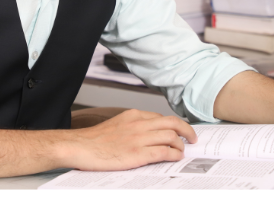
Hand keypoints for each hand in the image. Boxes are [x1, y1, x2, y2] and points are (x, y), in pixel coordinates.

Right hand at [65, 109, 197, 171]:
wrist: (81, 146)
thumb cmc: (96, 139)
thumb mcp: (117, 124)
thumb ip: (133, 125)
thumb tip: (149, 132)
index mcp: (133, 115)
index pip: (161, 117)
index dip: (174, 125)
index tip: (180, 131)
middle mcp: (139, 123)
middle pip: (172, 123)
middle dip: (186, 131)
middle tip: (192, 138)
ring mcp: (139, 138)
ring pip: (171, 137)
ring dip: (180, 145)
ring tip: (182, 151)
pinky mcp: (138, 154)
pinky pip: (164, 152)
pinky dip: (174, 154)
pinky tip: (176, 157)